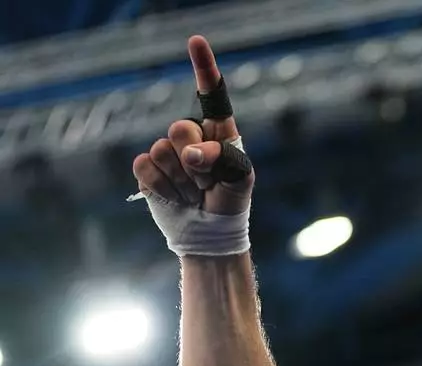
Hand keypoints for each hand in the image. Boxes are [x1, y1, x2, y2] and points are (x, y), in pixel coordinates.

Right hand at [132, 36, 252, 216]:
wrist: (209, 232)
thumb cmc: (230, 201)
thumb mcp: (240, 178)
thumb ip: (222, 157)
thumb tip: (189, 152)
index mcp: (219, 131)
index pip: (211, 96)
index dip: (203, 67)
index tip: (195, 41)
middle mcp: (191, 136)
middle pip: (180, 128)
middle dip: (196, 160)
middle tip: (207, 181)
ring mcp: (167, 151)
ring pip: (162, 150)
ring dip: (181, 179)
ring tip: (194, 192)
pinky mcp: (148, 170)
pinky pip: (145, 167)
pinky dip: (163, 188)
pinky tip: (176, 198)